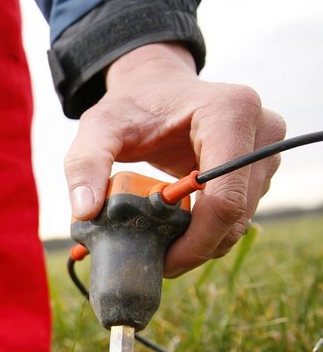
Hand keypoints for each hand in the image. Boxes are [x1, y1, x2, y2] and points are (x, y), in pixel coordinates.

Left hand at [64, 43, 285, 276]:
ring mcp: (266, 149)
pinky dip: (209, 230)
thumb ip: (85, 166)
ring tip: (162, 245)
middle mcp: (261, 129)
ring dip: (204, 242)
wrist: (153, 87)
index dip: (196, 240)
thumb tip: (85, 213)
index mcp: (229, 112)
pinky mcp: (261, 166)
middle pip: (238, 214)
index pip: (225, 196)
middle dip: (197, 248)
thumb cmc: (129, 106)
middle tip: (157, 263)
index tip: (161, 261)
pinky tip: (177, 229)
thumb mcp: (97, 130)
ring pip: (241, 219)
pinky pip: (239, 212)